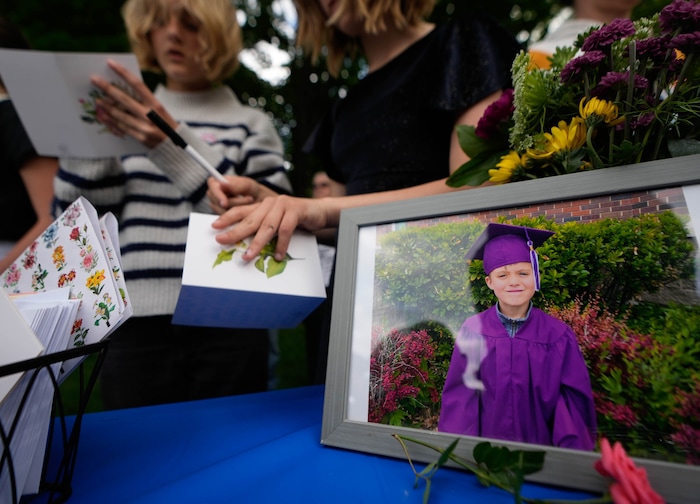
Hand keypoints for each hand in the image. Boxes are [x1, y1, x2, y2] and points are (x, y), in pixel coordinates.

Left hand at [91, 59, 174, 148]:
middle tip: (94, 79)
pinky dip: (112, 121)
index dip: (123, 73)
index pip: (137, 84)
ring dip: (106, 106)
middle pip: (124, 99)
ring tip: (97, 100)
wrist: (177, 147)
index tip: (110, 63)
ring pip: (120, 114)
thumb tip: (122, 92)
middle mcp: (150, 115)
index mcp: (156, 105)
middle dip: (107, 88)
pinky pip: (122, 128)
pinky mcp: (140, 138)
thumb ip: (144, 102)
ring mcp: (144, 127)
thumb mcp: (159, 111)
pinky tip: (104, 116)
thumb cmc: (166, 125)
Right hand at [207, 175, 279, 213]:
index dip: (218, 195)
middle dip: (234, 203)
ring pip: (222, 212)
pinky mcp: (221, 217)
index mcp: (216, 182)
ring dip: (238, 210)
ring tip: (250, 202)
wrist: (258, 202)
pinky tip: (245, 210)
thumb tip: (222, 184)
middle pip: (217, 202)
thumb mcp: (247, 185)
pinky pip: (226, 220)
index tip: (225, 203)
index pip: (212, 187)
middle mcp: (214, 194)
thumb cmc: (252, 190)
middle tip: (250, 199)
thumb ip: (236, 185)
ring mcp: (217, 206)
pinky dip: (238, 217)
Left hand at [211, 195, 329, 260]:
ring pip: (266, 226)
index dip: (227, 218)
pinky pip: (286, 229)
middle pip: (250, 220)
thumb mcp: (276, 223)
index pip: (241, 211)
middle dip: (235, 232)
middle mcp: (270, 203)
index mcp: (262, 206)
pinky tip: (278, 255)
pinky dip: (282, 244)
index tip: (214, 227)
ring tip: (248, 256)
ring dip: (257, 243)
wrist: (318, 211)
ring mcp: (283, 205)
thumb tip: (244, 244)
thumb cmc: (295, 220)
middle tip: (222, 241)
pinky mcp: (296, 210)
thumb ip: (262, 229)